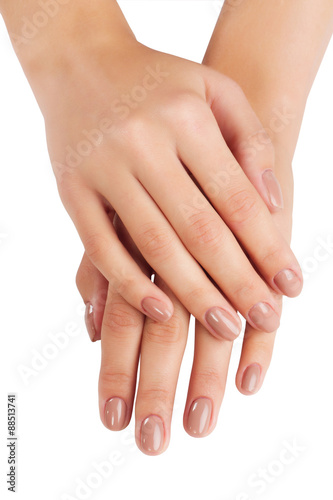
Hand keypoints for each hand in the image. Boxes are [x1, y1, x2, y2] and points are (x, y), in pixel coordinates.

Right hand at [29, 34, 301, 339]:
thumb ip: (251, 140)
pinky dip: (130, 283)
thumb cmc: (158, 82)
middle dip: (238, 281)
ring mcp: (103, 168)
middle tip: (266, 319)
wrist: (81, 63)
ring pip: (154, 244)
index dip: (267, 246)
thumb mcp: (215, 90)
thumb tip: (271, 205)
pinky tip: (161, 311)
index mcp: (187, 118)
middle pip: (200, 229)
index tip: (291, 286)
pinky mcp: (71, 190)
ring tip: (227, 327)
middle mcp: (143, 143)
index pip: (237, 198)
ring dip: (193, 292)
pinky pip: (100, 247)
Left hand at [76, 202, 283, 454]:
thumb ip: (100, 268)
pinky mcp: (265, 240)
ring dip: (206, 378)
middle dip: (157, 387)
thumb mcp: (122, 216)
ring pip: (212, 323)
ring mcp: (224, 245)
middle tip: (152, 442)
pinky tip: (248, 384)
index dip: (116, 369)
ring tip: (199, 426)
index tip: (112, 419)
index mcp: (137, 239)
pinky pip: (260, 302)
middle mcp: (177, 248)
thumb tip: (86, 329)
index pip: (121, 317)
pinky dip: (258, 345)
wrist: (221, 126)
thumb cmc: (164, 182)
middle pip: (164, 329)